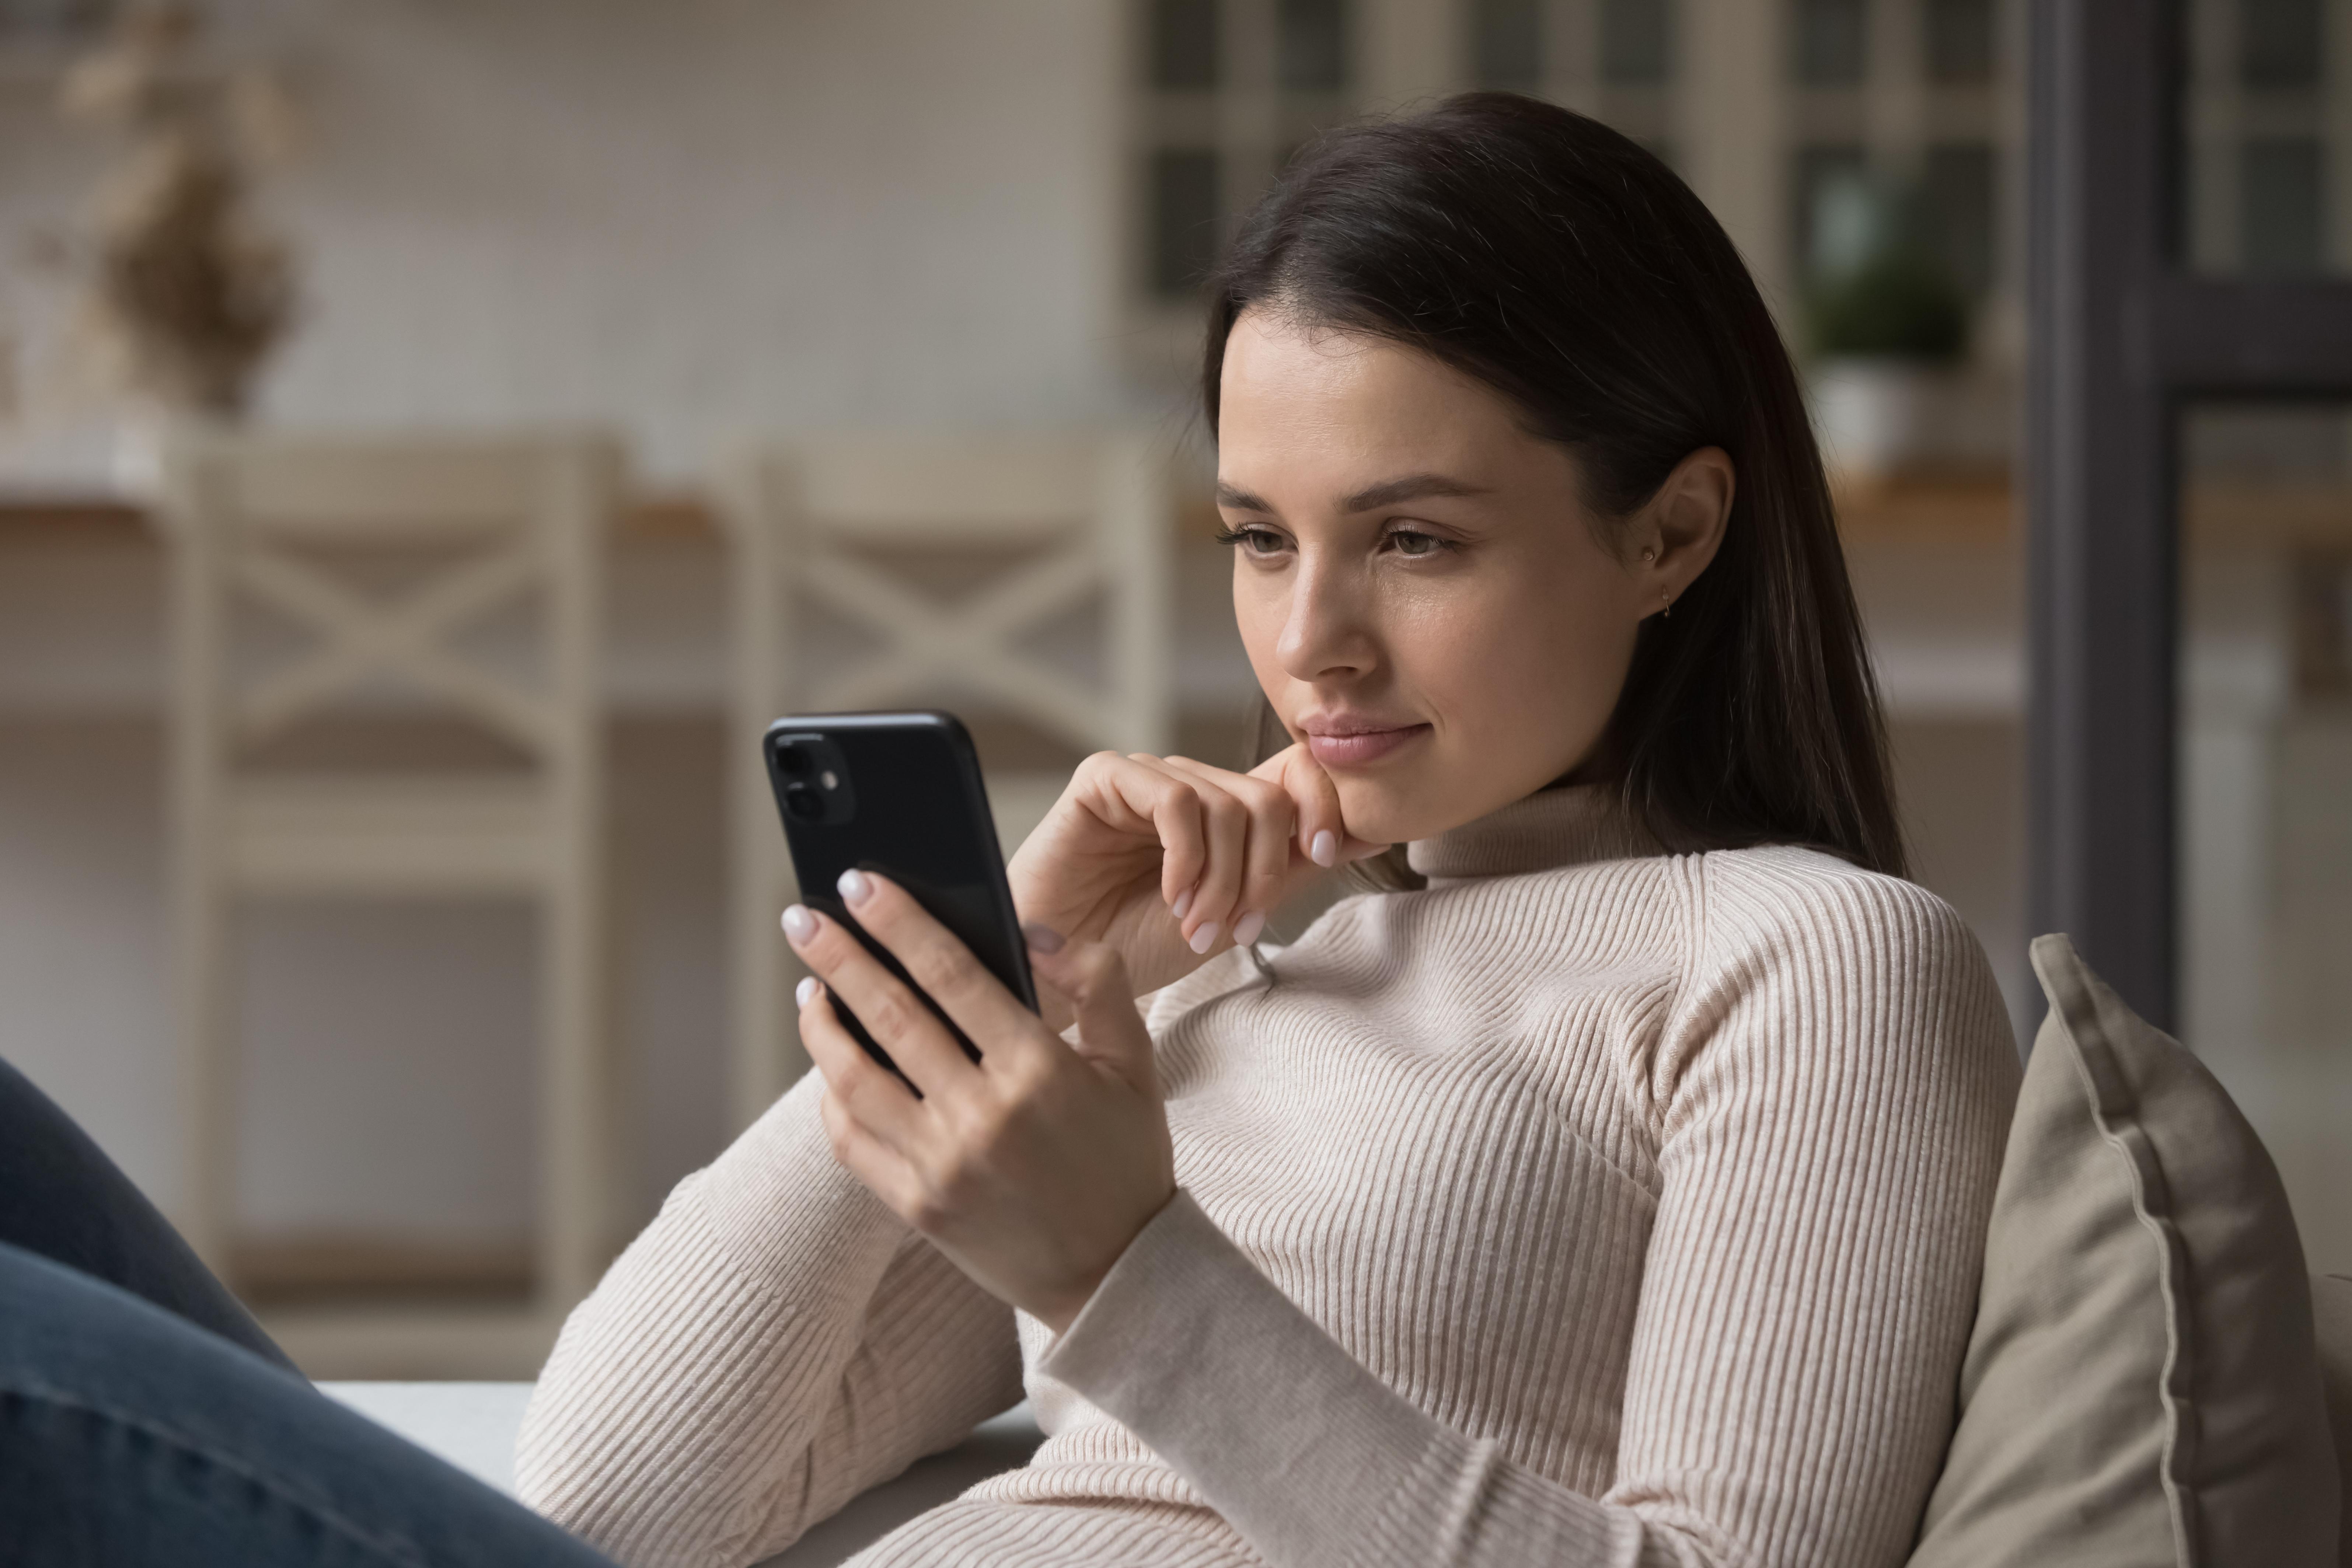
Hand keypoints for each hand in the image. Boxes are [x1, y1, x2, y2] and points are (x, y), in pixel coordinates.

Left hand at [784, 868, 1173, 1332]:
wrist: (1113, 1276)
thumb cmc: (1125, 1160)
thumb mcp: (1133, 1062)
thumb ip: (1097, 981)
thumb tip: (1030, 931)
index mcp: (1038, 1070)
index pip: (951, 974)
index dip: (899, 923)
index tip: (860, 884)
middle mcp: (982, 1116)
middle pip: (889, 1015)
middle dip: (839, 956)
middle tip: (802, 915)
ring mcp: (941, 1165)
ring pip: (853, 1078)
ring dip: (821, 1024)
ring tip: (809, 985)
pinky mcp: (915, 1205)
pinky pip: (851, 1139)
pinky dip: (832, 1094)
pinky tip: (831, 1061)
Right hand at [1007, 744, 1387, 1018]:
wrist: (1063, 974)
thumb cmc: (1138, 945)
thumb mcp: (1235, 911)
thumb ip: (1293, 868)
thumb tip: (1377, 831)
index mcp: (1226, 810)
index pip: (1297, 772)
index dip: (1325, 805)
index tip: (1329, 855)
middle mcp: (1191, 785)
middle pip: (1268, 798)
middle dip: (1263, 872)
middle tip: (1234, 929)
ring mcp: (1148, 778)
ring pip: (1226, 804)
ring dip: (1222, 880)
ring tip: (1196, 927)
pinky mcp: (1104, 779)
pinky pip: (1174, 799)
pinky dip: (1186, 858)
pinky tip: (1172, 896)